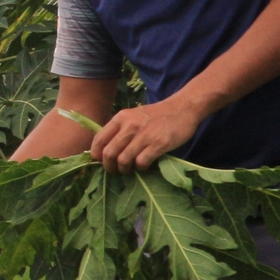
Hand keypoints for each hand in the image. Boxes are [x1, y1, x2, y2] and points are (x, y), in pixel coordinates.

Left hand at [87, 98, 201, 172]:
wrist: (183, 108)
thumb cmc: (156, 115)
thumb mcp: (133, 116)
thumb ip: (120, 129)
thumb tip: (105, 151)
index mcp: (120, 118)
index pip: (99, 140)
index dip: (96, 155)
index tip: (101, 161)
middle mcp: (129, 126)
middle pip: (108, 153)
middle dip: (109, 166)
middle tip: (114, 171)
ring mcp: (144, 135)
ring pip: (123, 160)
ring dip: (124, 170)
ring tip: (129, 171)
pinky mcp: (159, 144)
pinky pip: (141, 162)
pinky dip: (140, 168)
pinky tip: (143, 166)